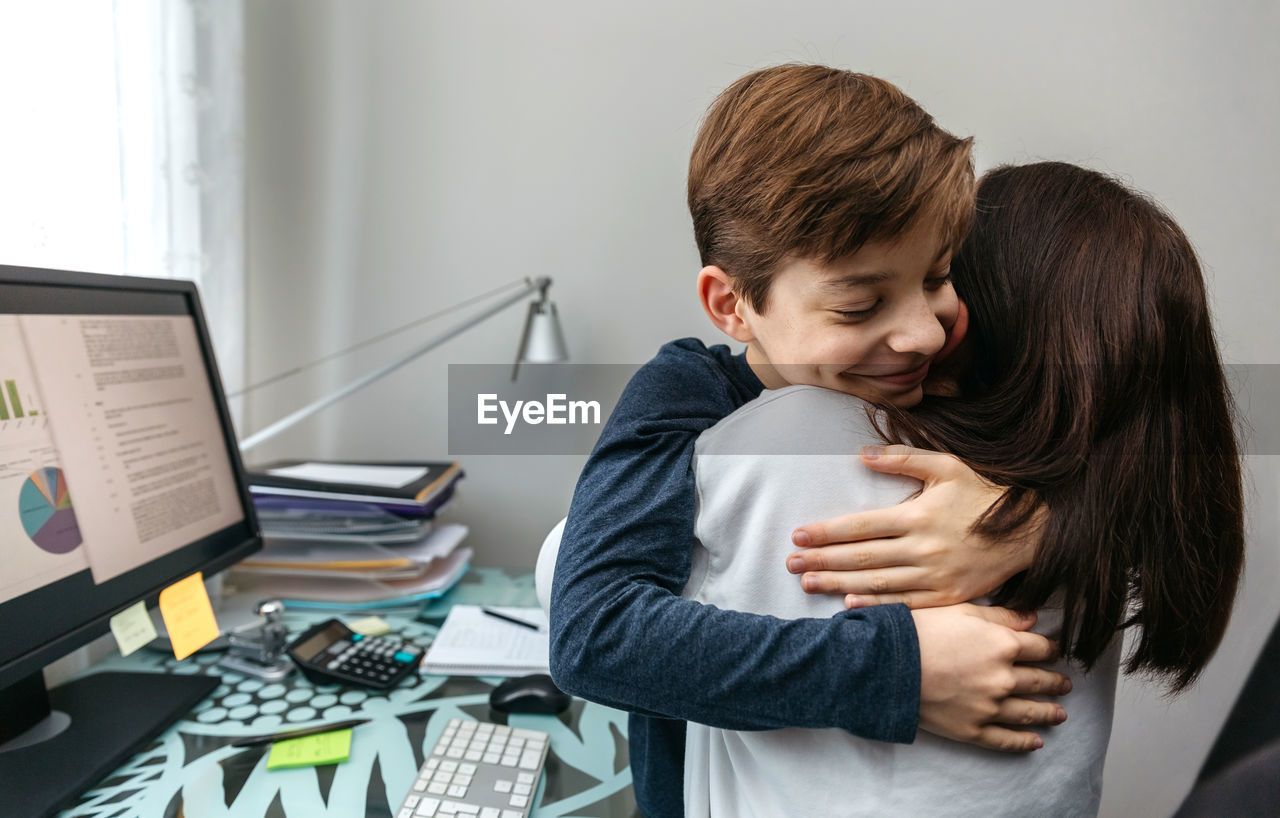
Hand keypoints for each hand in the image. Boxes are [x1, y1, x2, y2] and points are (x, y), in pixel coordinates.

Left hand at [787, 445, 1039, 608]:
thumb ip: (903, 459)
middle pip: (861, 557)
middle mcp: (923, 548)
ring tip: (808, 584)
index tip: (799, 536)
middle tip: (791, 564)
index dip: (826, 532)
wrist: (1034, 528)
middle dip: (822, 561)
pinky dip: (876, 607)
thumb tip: (862, 454)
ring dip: (839, 585)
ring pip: (878, 583)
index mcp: (918, 515)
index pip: (860, 526)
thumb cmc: (987, 491)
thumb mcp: (947, 466)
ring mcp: (936, 575)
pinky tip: (850, 607)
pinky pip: (906, 604)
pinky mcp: (950, 596)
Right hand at [913, 604, 1069, 751]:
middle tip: (1065, 684)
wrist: (887, 664)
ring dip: (1049, 713)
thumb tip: (1033, 618)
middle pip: (1041, 681)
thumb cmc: (921, 631)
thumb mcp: (962, 611)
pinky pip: (1006, 739)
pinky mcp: (973, 730)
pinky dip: (1025, 741)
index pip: (1041, 648)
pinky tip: (1036, 741)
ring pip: (1030, 712)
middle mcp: (1004, 678)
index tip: (1054, 652)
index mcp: (1004, 645)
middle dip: (1056, 682)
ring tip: (1060, 714)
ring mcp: (990, 707)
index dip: (1051, 649)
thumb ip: (1001, 616)